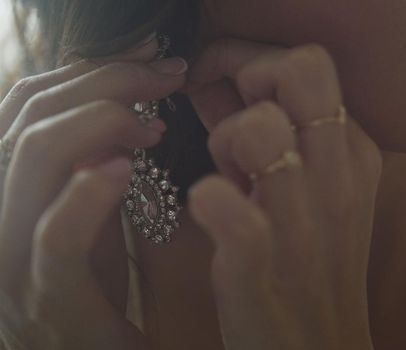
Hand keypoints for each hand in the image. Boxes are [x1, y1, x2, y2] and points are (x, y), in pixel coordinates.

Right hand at [0, 37, 185, 349]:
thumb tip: (122, 105)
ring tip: (154, 124)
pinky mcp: (49, 302)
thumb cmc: (98, 294)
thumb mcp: (88, 218)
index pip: (26, 103)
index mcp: (10, 191)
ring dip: (100, 121)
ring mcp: (13, 262)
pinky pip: (53, 237)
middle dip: (106, 81)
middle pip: (31, 116)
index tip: (148, 58)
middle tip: (166, 76)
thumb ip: (91, 164)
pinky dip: (86, 195)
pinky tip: (125, 169)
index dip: (86, 68)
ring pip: (32, 157)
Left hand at [186, 38, 381, 349]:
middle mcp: (339, 176)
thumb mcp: (312, 191)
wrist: (323, 349)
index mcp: (353, 153)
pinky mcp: (265, 263)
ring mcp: (306, 220)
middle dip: (251, 78)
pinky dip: (209, 199)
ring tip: (229, 176)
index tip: (232, 98)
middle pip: (301, 69)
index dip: (258, 69)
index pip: (309, 64)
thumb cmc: (310, 264)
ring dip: (226, 142)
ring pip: (259, 127)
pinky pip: (230, 207)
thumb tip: (217, 86)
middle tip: (233, 119)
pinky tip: (210, 210)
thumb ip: (274, 135)